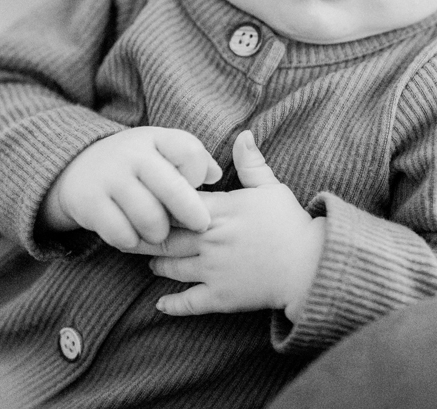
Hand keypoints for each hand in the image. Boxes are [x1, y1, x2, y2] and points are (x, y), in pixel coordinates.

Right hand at [42, 127, 220, 249]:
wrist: (76, 166)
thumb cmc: (135, 163)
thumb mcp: (161, 149)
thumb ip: (193, 158)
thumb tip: (216, 176)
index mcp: (154, 137)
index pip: (189, 153)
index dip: (199, 174)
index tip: (196, 186)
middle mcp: (131, 154)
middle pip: (174, 190)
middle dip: (192, 214)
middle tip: (199, 225)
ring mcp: (109, 178)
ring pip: (150, 219)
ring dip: (160, 233)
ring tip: (160, 232)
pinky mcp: (89, 203)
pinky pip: (123, 234)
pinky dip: (132, 241)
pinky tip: (134, 236)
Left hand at [147, 131, 324, 320]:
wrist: (307, 265)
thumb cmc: (290, 223)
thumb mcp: (271, 187)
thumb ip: (251, 162)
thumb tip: (243, 133)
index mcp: (220, 210)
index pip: (175, 203)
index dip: (158, 201)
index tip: (144, 199)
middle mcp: (209, 240)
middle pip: (165, 236)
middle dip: (144, 234)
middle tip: (129, 231)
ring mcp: (212, 270)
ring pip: (171, 267)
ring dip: (156, 263)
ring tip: (149, 260)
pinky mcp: (219, 297)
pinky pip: (188, 302)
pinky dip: (171, 304)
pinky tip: (160, 303)